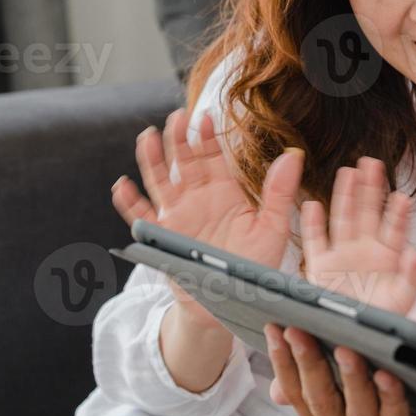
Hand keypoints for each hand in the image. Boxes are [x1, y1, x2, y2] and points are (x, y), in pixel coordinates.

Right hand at [111, 109, 302, 326]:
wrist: (234, 299)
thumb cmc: (255, 264)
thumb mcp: (272, 226)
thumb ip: (279, 191)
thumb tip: (293, 154)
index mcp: (225, 193)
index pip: (214, 157)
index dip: (208, 138)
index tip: (206, 117)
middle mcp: (198, 199)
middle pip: (184, 163)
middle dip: (179, 140)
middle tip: (176, 117)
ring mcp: (178, 216)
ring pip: (160, 182)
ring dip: (152, 161)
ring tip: (147, 137)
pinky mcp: (163, 237)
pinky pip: (142, 218)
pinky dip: (130, 203)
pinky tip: (122, 186)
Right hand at [263, 324, 415, 415]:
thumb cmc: (415, 414)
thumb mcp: (368, 400)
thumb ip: (333, 388)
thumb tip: (288, 363)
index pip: (300, 398)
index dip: (285, 363)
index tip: (275, 328)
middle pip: (322, 404)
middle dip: (307, 364)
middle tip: (298, 329)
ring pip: (357, 414)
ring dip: (350, 379)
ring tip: (344, 346)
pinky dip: (391, 397)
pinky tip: (388, 373)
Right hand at [301, 158, 415, 314]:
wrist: (354, 339)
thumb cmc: (382, 318)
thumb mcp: (402, 301)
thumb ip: (412, 279)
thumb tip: (414, 255)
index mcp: (387, 254)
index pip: (395, 227)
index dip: (398, 212)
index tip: (402, 196)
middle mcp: (365, 249)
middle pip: (368, 212)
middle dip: (371, 188)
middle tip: (373, 163)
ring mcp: (342, 254)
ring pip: (343, 218)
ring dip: (345, 196)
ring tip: (348, 172)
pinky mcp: (320, 266)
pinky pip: (314, 241)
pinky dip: (312, 224)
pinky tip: (312, 205)